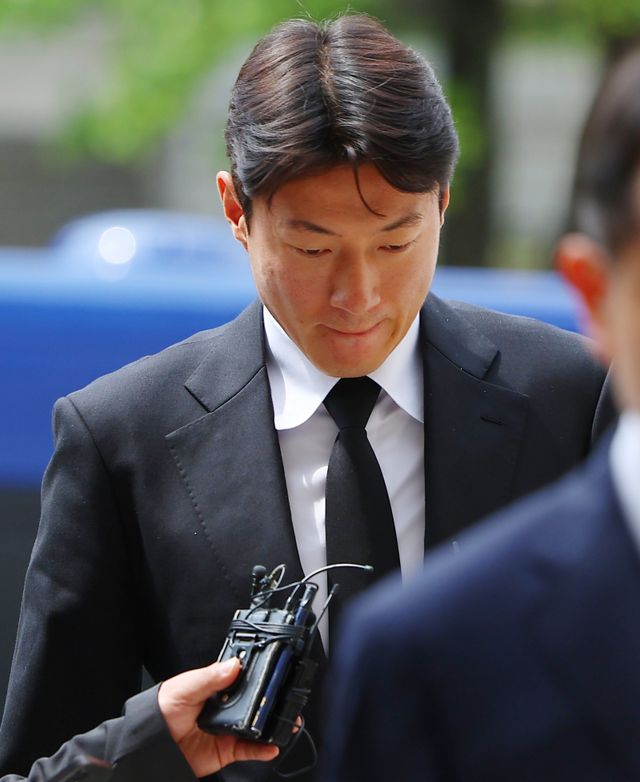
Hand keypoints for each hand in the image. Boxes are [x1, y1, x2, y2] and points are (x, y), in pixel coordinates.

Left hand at [158, 658, 278, 776]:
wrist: (148, 745)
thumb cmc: (161, 710)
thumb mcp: (185, 687)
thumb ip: (210, 677)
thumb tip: (234, 665)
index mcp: (215, 686)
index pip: (242, 679)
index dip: (258, 676)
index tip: (275, 673)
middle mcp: (224, 706)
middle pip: (253, 702)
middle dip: (270, 701)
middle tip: (284, 697)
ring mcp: (226, 729)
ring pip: (256, 726)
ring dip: (272, 724)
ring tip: (287, 722)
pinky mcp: (225, 750)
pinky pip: (248, 750)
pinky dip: (262, 749)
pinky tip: (271, 745)